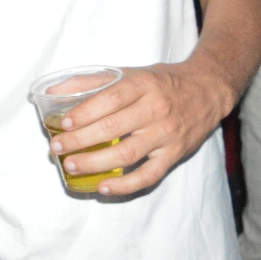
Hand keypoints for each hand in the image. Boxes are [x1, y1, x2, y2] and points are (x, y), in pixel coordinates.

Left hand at [47, 61, 233, 195]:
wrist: (208, 89)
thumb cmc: (161, 81)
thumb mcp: (130, 72)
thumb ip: (92, 80)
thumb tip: (52, 89)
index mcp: (143, 84)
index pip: (110, 99)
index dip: (85, 112)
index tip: (62, 123)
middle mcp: (155, 109)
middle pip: (113, 128)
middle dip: (80, 141)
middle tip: (57, 149)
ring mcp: (166, 134)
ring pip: (127, 154)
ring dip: (96, 164)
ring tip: (71, 167)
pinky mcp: (175, 155)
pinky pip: (149, 176)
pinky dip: (125, 185)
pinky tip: (103, 187)